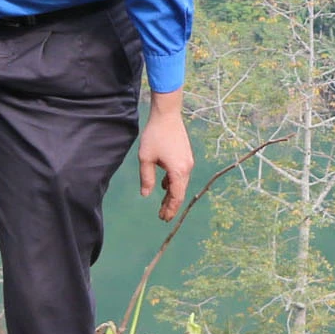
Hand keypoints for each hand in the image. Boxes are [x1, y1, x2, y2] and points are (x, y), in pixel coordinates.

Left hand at [138, 91, 192, 219]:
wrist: (167, 115)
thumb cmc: (155, 136)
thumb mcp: (146, 159)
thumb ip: (147, 178)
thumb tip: (146, 194)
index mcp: (178, 171)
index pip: (176, 196)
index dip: (170, 209)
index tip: (163, 218)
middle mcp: (187, 168)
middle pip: (180, 192)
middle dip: (171, 205)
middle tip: (162, 216)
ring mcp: (188, 161)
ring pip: (180, 183)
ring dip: (171, 194)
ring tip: (162, 204)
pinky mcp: (186, 155)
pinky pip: (180, 174)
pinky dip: (173, 183)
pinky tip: (164, 185)